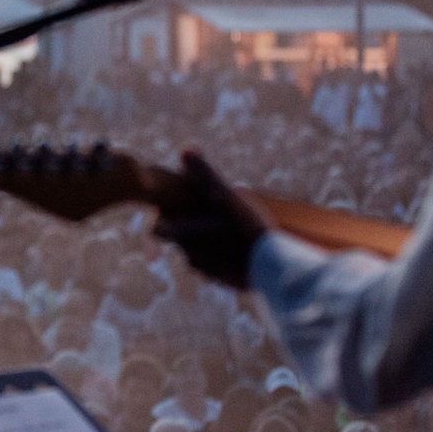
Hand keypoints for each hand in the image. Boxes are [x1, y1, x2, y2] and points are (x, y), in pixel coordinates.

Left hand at [153, 149, 269, 288]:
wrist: (273, 269)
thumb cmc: (246, 228)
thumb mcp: (226, 197)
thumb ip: (204, 174)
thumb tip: (184, 148)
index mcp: (184, 236)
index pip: (159, 229)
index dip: (164, 220)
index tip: (173, 213)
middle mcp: (190, 257)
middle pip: (180, 242)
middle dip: (189, 232)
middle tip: (208, 219)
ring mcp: (207, 273)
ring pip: (198, 256)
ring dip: (208, 246)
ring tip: (226, 234)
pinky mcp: (225, 282)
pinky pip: (217, 269)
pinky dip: (224, 260)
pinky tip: (239, 251)